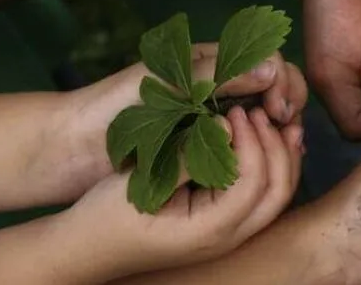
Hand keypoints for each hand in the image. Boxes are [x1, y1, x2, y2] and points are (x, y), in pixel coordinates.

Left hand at [52, 43, 305, 204]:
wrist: (75, 148)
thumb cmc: (116, 106)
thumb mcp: (169, 82)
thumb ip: (218, 73)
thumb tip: (273, 72)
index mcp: (214, 62)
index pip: (269, 63)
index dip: (284, 84)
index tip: (278, 111)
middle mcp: (222, 87)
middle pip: (276, 87)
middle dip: (289, 104)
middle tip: (284, 128)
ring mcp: (218, 117)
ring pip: (267, 117)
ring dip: (279, 129)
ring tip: (281, 147)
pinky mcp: (210, 147)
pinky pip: (248, 143)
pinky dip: (264, 148)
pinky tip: (268, 160)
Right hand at [58, 106, 302, 280]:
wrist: (82, 248)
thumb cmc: (103, 217)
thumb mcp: (142, 184)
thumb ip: (189, 157)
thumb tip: (226, 125)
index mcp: (210, 231)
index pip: (254, 183)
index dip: (253, 142)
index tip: (236, 113)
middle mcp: (227, 238)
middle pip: (278, 191)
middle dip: (278, 148)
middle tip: (261, 112)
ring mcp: (228, 234)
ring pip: (275, 194)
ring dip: (279, 155)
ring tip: (268, 119)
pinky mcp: (222, 224)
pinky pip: (260, 194)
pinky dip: (266, 164)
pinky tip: (257, 138)